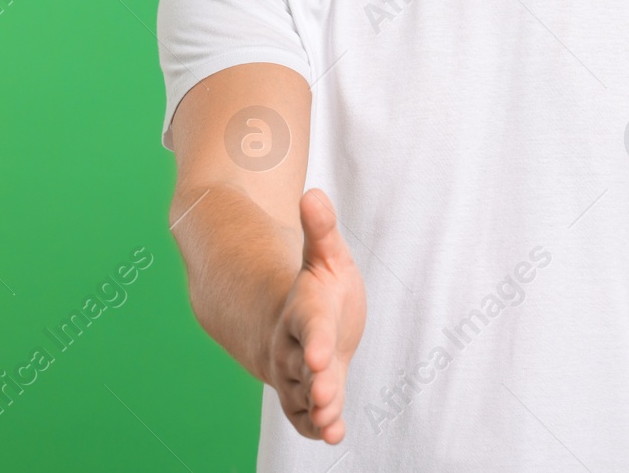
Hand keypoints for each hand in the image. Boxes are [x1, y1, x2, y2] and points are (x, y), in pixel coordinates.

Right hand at [267, 188, 365, 443]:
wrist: (295, 321)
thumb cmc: (315, 286)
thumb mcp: (324, 255)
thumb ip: (320, 229)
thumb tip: (313, 193)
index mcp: (303, 312)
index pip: (309, 326)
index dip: (314, 339)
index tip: (320, 354)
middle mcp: (296, 348)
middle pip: (303, 368)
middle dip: (316, 383)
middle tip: (327, 397)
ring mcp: (301, 375)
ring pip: (305, 396)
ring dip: (318, 410)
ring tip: (329, 421)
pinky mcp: (310, 395)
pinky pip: (309, 415)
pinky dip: (320, 427)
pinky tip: (333, 436)